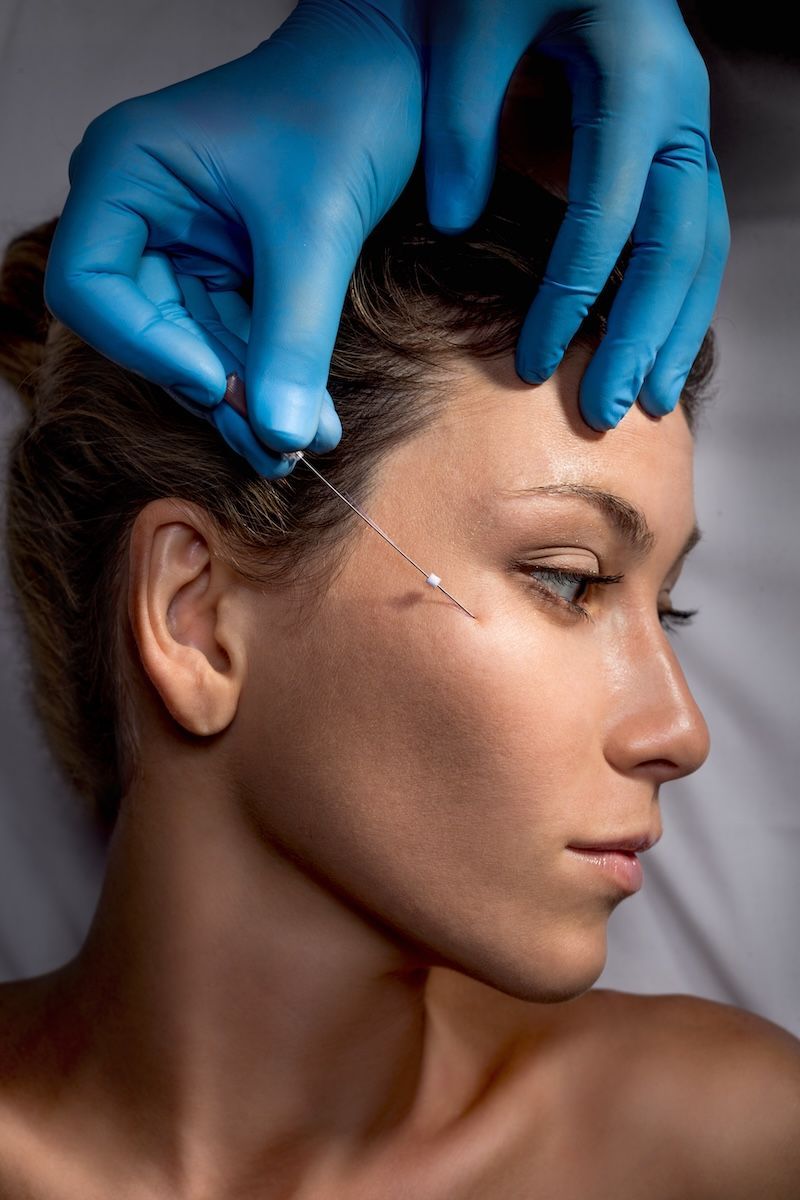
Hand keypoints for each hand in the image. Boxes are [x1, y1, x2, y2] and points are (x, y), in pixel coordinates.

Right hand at [44, 1, 423, 473]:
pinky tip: (304, 420)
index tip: (220, 381)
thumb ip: (294, 336)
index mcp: (126, 172)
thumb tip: (281, 435)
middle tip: (275, 446)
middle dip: (214, 390)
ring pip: (193, 347)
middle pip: (145, 332)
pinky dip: (268, 380)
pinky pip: (233, 340)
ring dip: (247, 400)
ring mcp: (181, 243)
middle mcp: (140, 212)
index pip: (90, 288)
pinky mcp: (226, 268)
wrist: (394, 69)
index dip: (147, 347)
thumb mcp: (315, 227)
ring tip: (299, 444)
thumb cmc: (343, 105)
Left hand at [423, 0, 729, 428]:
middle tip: (607, 411)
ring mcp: (685, 126)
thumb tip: (453, 218)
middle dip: (642, 334)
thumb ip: (459, 114)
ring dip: (678, 328)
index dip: (571, 294)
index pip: (608, 211)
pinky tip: (655, 345)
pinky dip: (679, 296)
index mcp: (635, 73)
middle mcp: (678, 104)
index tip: (534, 361)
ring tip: (651, 401)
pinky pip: (693, 232)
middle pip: (676, 243)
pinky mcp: (674, 144)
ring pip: (701, 245)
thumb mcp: (474, 18)